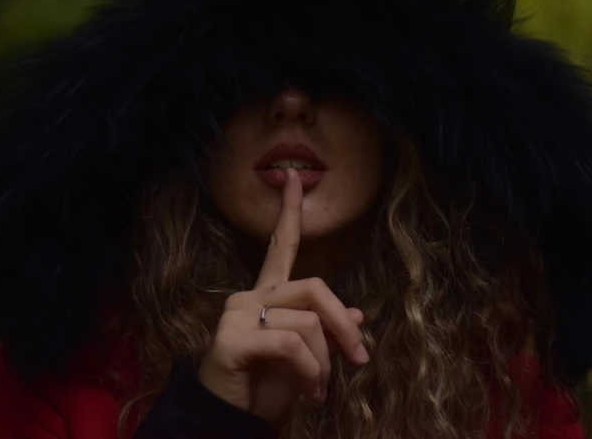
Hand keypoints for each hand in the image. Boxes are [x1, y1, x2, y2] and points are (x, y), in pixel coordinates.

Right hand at [197, 168, 369, 422]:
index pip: (282, 245)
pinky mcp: (232, 337)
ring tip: (320, 389)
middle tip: (359, 359)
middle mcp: (251, 295)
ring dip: (325, 363)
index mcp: (268, 294)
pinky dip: (310, 371)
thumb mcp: (309, 359)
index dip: (289, 210)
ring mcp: (238, 313)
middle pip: (315, 288)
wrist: (234, 421)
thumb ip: (328, 333)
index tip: (294, 176)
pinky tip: (310, 392)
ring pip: (308, 322)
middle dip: (344, 325)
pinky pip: (290, 344)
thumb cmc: (268, 388)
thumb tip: (359, 314)